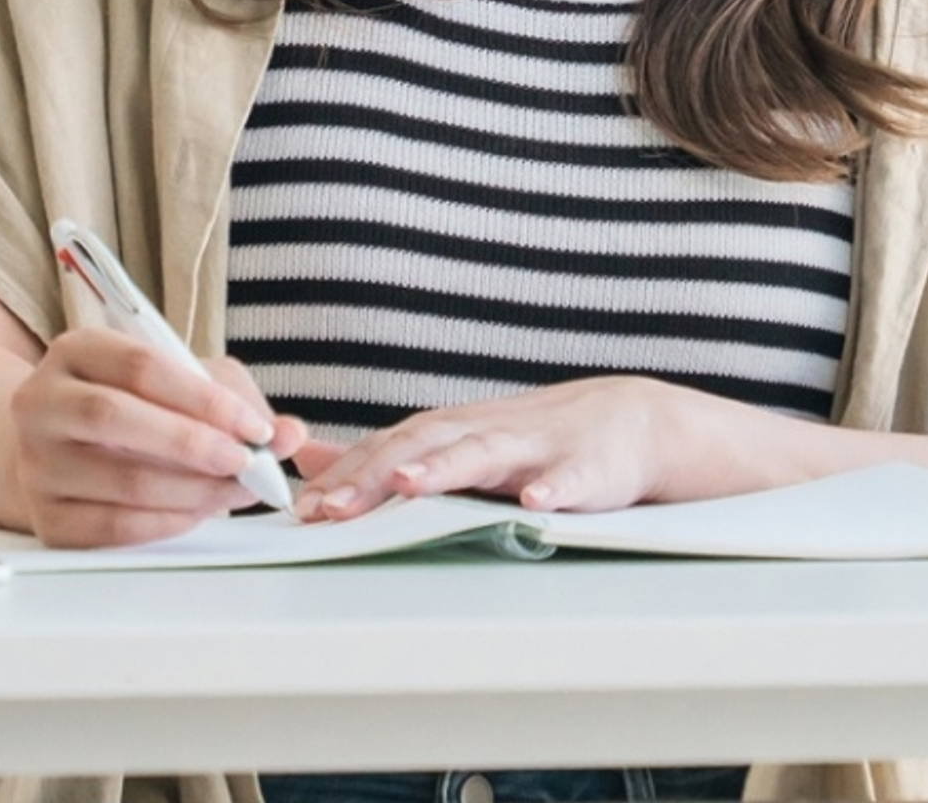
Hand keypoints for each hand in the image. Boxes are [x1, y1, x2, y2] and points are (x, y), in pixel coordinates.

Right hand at [9, 327, 307, 547]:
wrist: (63, 451)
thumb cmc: (135, 408)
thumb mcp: (182, 384)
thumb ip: (237, 400)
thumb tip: (290, 436)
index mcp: (76, 351)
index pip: (140, 365)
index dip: (203, 398)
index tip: (255, 426)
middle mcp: (41, 402)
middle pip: (114, 416)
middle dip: (192, 443)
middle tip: (244, 463)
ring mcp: (36, 463)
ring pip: (119, 480)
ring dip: (191, 492)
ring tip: (234, 491)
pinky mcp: (47, 518)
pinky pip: (112, 528)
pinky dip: (167, 523)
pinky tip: (197, 513)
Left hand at [296, 377, 697, 519]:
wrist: (625, 421)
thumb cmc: (532, 439)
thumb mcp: (455, 441)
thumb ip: (387, 452)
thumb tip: (313, 459)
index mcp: (452, 430)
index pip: (388, 448)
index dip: (345, 475)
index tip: (302, 506)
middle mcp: (485, 431)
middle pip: (424, 447)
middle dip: (376, 475)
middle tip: (333, 505)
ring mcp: (535, 446)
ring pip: (486, 454)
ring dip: (447, 469)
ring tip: (410, 486)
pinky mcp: (585, 467)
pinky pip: (569, 479)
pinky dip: (553, 487)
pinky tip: (536, 501)